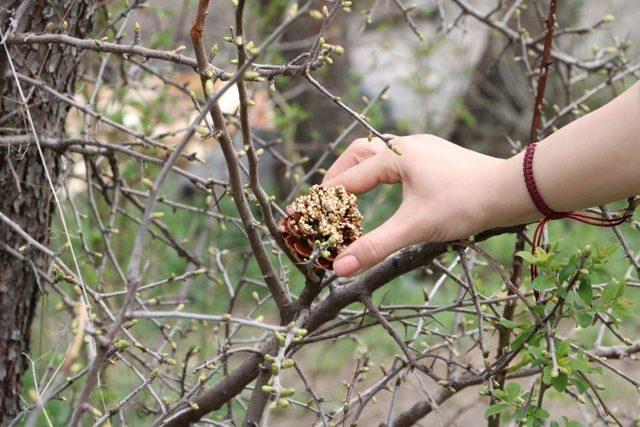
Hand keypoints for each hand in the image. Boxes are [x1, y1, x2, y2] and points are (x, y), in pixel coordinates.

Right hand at [322, 134, 536, 275]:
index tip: (305, 210)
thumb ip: (375, 246)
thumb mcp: (415, 227)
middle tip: (327, 196)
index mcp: (396, 156)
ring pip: (381, 152)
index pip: (349, 178)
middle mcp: (407, 145)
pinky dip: (382, 172)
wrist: (512, 190)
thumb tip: (339, 267)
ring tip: (352, 190)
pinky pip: (399, 159)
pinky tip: (390, 187)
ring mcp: (424, 149)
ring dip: (362, 169)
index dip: (325, 197)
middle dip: (339, 173)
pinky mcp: (438, 157)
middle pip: (359, 152)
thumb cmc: (465, 204)